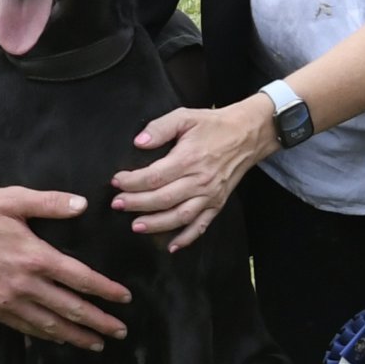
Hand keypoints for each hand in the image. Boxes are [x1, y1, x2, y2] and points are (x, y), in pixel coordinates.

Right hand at [0, 188, 130, 350]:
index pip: (80, 278)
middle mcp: (23, 284)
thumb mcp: (12, 199)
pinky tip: (59, 338)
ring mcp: (7, 301)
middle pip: (70, 308)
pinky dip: (47, 335)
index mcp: (34, 256)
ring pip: (50, 325)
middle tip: (121, 332)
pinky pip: (26, 327)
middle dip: (99, 322)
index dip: (105, 290)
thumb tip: (83, 205)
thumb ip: (50, 203)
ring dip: (76, 336)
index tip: (124, 299)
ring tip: (97, 344)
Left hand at [115, 97, 274, 251]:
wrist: (247, 135)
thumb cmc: (213, 125)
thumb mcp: (185, 116)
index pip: (154, 176)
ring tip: (136, 226)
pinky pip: (201, 226)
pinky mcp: (217, 204)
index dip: (132, 182)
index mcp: (189, 158)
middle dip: (137, 203)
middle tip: (117, 204)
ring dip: (156, 224)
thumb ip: (160, 127)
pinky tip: (171, 246)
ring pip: (180, 216)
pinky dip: (186, 239)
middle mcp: (199, 181)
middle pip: (163, 199)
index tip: (117, 182)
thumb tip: (139, 142)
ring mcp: (210, 195)